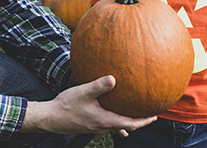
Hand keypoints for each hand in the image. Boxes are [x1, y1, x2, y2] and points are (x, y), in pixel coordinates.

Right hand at [20, 75, 156, 134]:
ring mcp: (96, 128)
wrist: (50, 118)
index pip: (131, 124)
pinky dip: (117, 120)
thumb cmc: (66, 105)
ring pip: (118, 127)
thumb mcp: (83, 92)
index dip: (144, 121)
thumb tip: (114, 78)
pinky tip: (113, 112)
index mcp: (105, 120)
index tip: (155, 116)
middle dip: (139, 121)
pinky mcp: (90, 126)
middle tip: (150, 114)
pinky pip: (109, 125)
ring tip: (135, 114)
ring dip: (128, 122)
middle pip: (127, 127)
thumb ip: (99, 85)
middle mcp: (103, 127)